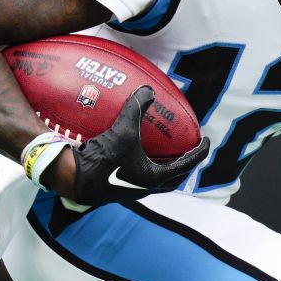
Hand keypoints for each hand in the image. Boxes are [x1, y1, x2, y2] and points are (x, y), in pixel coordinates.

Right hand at [71, 86, 209, 205]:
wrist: (73, 179)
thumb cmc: (103, 159)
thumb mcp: (122, 130)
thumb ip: (136, 108)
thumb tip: (148, 90)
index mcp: (155, 178)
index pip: (187, 165)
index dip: (200, 152)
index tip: (207, 141)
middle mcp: (147, 188)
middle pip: (175, 178)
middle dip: (185, 165)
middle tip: (189, 149)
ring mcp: (132, 190)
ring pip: (158, 181)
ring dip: (166, 168)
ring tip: (167, 152)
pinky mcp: (118, 188)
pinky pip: (141, 178)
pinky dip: (148, 167)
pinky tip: (138, 154)